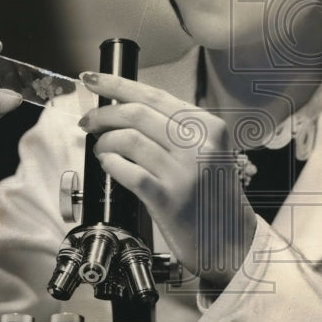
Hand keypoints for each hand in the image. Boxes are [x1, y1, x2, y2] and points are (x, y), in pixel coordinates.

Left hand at [79, 72, 256, 288]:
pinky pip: (127, 171)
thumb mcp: (207, 151)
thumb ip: (176, 129)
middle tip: (88, 121)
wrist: (232, 240)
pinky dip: (110, 163)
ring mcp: (184, 172)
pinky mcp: (168, 198)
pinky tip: (108, 164)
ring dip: (104, 141)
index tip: (93, 80)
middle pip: (136, 113)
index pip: (155, 95)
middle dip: (103, 114)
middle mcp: (199, 145)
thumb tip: (126, 108)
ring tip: (100, 148)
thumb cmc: (213, 197)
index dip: (117, 85)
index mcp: (209, 127)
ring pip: (128, 139)